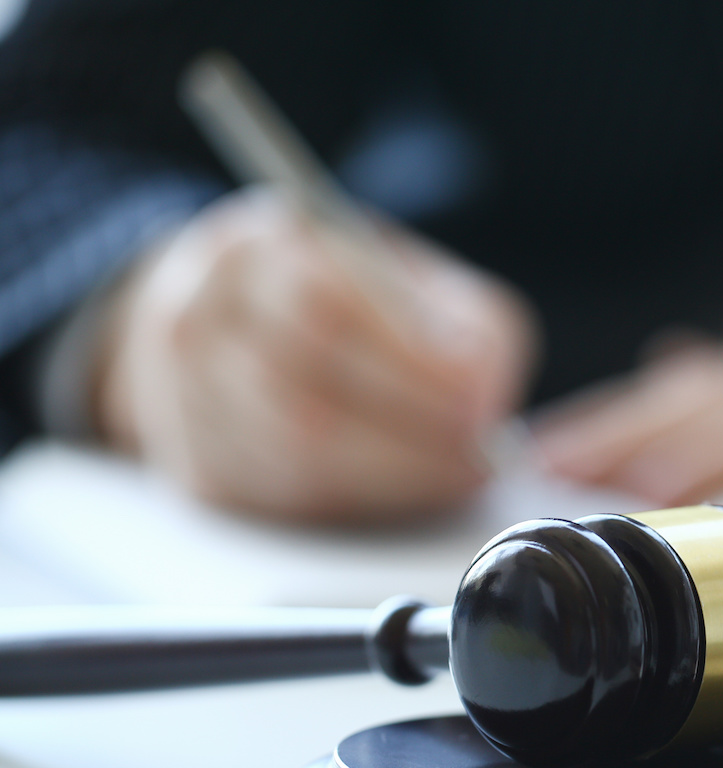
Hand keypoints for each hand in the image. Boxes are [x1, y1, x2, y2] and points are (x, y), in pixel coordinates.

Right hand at [95, 188, 535, 522]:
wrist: (242, 327)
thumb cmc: (351, 303)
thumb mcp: (413, 284)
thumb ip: (458, 326)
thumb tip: (479, 397)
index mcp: (255, 248)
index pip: (323, 307)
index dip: (407, 364)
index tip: (476, 402)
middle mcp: (197, 314)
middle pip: (299, 396)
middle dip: (406, 438)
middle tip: (478, 457)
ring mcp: (180, 397)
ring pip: (288, 458)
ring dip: (388, 477)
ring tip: (453, 473)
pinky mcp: (196, 471)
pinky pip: (277, 501)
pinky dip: (355, 502)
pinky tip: (401, 487)